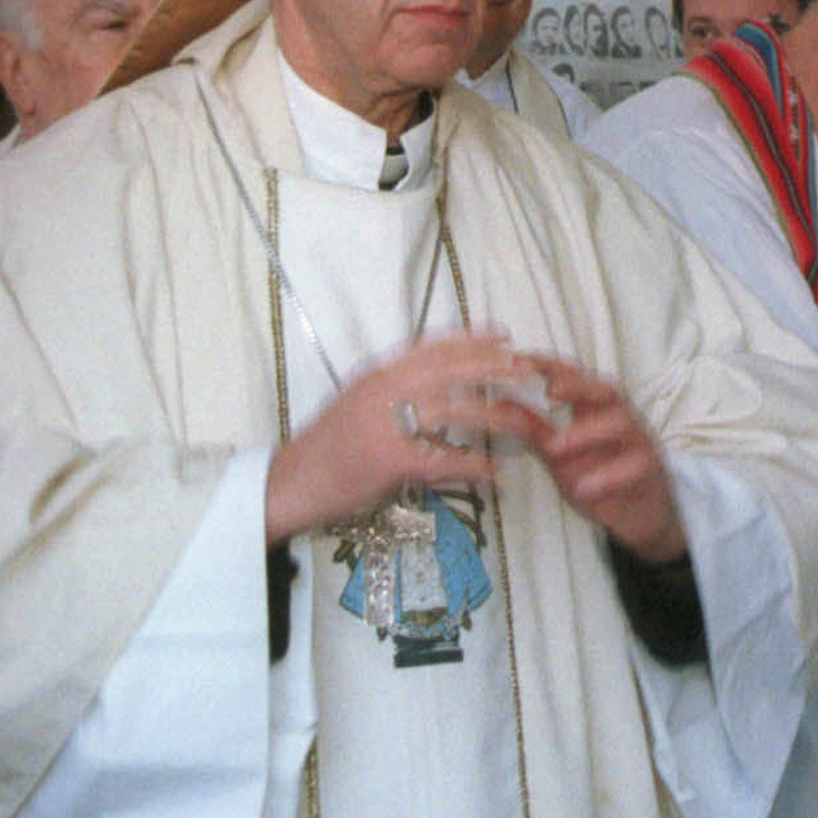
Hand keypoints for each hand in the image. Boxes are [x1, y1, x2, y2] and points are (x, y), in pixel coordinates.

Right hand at [264, 331, 519, 542]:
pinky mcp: (387, 459)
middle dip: (492, 367)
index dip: (471, 339)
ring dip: (491, 415)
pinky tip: (493, 471)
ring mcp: (384, 424)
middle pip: (449, 370)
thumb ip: (392, 390)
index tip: (503, 335)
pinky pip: (441, 459)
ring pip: (451, 411)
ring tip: (522, 420)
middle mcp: (382, 390)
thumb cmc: (326, 447)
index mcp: (377, 375)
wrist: (291, 482)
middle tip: (526, 369)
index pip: (432, 347)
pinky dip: (471, 465)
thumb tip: (433, 384)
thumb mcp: (357, 403)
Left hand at [506, 353, 686, 563]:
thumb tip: (500, 404)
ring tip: (555, 448)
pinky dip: (609, 475)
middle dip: (578, 385)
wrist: (640, 515)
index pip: (575, 378)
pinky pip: (635, 466)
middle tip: (550, 390)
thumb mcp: (559, 455)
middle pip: (605, 389)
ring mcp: (637, 441)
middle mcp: (619, 417)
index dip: (550, 365)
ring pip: (621, 423)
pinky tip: (585, 488)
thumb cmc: (598, 476)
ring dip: (587, 433)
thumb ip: (534, 429)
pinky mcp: (650, 469)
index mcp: (595, 409)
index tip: (522, 359)